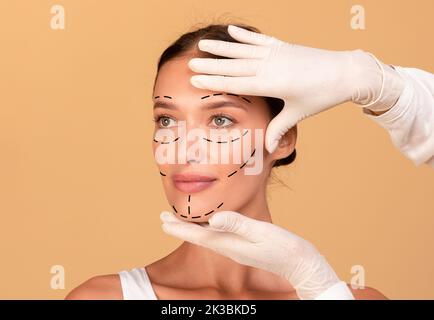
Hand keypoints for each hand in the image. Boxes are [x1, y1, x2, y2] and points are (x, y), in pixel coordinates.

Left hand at [160, 210, 353, 299]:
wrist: (301, 264)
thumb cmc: (284, 247)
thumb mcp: (261, 232)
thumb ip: (237, 224)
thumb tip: (213, 219)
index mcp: (230, 244)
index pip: (198, 234)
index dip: (179, 227)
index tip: (162, 220)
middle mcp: (229, 248)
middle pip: (199, 236)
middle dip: (180, 227)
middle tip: (163, 217)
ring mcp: (236, 248)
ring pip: (207, 236)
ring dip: (192, 227)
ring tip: (180, 219)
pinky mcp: (244, 246)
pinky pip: (220, 236)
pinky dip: (208, 228)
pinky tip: (209, 224)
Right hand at [188, 25, 402, 152]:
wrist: (345, 72)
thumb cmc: (321, 95)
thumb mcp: (298, 113)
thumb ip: (279, 129)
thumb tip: (268, 149)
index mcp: (271, 84)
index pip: (235, 83)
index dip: (214, 81)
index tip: (195, 79)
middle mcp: (270, 66)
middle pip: (233, 66)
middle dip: (211, 65)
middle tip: (190, 64)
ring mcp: (276, 53)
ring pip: (242, 50)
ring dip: (221, 47)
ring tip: (202, 44)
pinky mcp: (283, 46)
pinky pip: (259, 39)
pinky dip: (245, 35)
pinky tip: (231, 31)